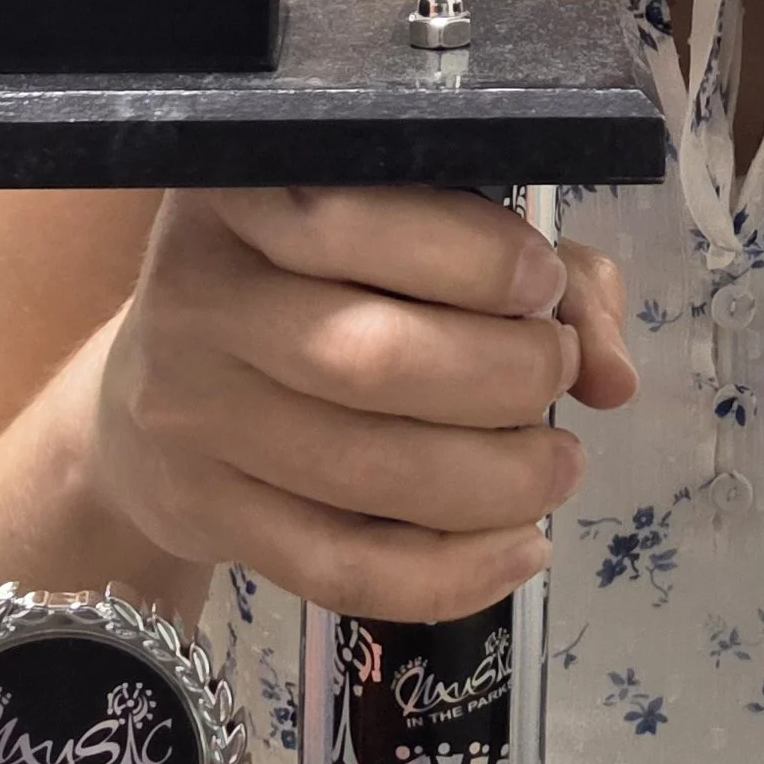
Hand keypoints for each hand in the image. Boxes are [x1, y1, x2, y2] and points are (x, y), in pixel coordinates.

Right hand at [93, 189, 636, 622]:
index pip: (355, 218)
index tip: (543, 283)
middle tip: (558, 374)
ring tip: (557, 466)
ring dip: (496, 481)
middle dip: (502, 376)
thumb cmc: (313, 281)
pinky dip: (451, 574)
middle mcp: (201, 295)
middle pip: (368, 357)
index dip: (473, 258)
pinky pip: (340, 567)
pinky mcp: (206, 515)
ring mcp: (191, 414)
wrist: (150, 394)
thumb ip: (528, 270)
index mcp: (246, 189)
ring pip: (364, 472)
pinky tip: (521, 550)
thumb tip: (613, 374)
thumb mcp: (405, 229)